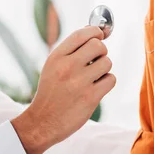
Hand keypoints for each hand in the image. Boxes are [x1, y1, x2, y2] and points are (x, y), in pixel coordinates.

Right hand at [11, 26, 114, 153]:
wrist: (42, 122)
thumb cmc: (50, 92)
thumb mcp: (52, 66)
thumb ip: (71, 50)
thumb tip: (97, 31)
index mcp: (56, 57)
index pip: (82, 34)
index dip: (95, 31)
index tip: (100, 35)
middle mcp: (67, 66)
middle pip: (98, 45)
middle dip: (101, 51)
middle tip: (95, 61)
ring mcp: (79, 82)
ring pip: (107, 62)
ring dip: (104, 69)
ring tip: (93, 78)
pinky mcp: (90, 97)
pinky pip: (110, 79)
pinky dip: (106, 83)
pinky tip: (95, 88)